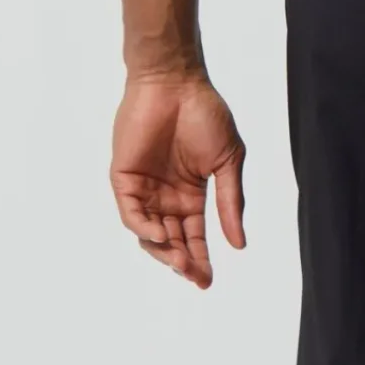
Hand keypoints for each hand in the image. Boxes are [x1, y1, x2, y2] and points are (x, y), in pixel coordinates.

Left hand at [110, 72, 245, 285]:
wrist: (176, 82)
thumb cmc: (205, 114)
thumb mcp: (227, 162)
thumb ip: (230, 202)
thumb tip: (239, 244)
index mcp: (192, 194)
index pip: (194, 236)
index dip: (201, 259)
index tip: (207, 281)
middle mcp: (166, 196)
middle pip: (172, 241)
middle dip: (183, 262)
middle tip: (196, 275)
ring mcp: (144, 188)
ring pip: (150, 234)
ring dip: (164, 251)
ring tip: (180, 261)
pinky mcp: (124, 178)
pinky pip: (131, 212)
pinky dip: (144, 228)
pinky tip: (161, 236)